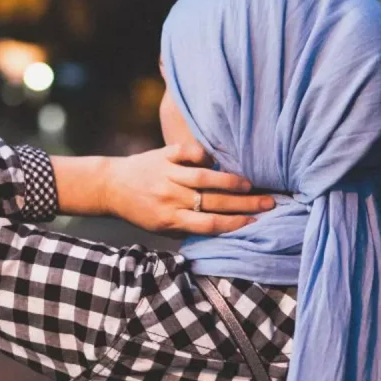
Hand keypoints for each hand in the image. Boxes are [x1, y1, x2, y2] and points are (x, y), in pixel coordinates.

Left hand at [51, 144, 274, 234]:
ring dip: (230, 181)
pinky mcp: (163, 154)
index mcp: (169, 220)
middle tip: (269, 202)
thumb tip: (223, 227)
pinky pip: (188, 152)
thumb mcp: (160, 228)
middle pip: (214, 203)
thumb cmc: (140, 211)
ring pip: (204, 178)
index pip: (209, 224)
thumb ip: (187, 228)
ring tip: (249, 184)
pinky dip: (205, 154)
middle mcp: (170, 198)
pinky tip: (219, 159)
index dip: (234, 224)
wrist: (110, 186)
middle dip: (245, 204)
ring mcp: (167, 175)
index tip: (255, 222)